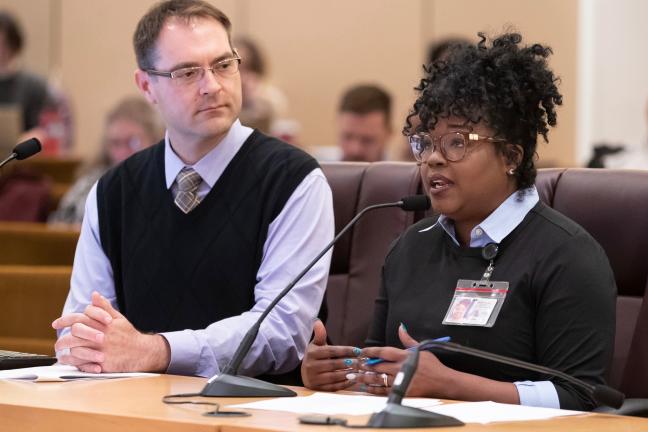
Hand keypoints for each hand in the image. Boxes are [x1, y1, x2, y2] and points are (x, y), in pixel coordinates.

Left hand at [53, 292, 169, 372]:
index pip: (79, 317)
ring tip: (60, 351)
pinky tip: (68, 360)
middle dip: (63, 337)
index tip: (56, 324)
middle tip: (58, 342)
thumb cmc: (128, 335)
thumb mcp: (118, 318)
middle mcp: (100, 334)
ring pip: (75, 347)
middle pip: (74, 332)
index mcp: (102, 323)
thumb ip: (104, 307)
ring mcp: (100, 348)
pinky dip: (72, 361)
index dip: (65, 320)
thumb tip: (94, 294)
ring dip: (65, 349)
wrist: (141, 352)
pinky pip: (81, 361)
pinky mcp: (101, 361)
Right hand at [301, 319, 361, 390]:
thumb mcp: (316, 344)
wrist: (305, 372)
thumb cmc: (315, 356)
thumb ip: (320, 334)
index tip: (358, 350)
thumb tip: (318, 321)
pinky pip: (333, 387)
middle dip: (349, 363)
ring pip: (334, 376)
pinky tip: (353, 380)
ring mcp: (313, 379)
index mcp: (312, 353)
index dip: (346, 351)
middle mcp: (311, 366)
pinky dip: (344, 384)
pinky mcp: (317, 389)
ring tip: (360, 370)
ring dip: (348, 374)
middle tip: (362, 362)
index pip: (332, 351)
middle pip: (334, 364)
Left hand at [358, 325, 455, 396]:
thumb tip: (401, 327)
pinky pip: (384, 392)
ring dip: (365, 378)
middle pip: (377, 366)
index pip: (383, 352)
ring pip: (378, 379)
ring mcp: (401, 381)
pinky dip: (373, 390)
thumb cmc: (433, 365)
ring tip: (355, 377)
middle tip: (355, 365)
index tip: (361, 352)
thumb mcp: (421, 349)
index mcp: (404, 356)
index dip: (370, 352)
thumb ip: (408, 340)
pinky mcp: (402, 392)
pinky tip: (366, 388)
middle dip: (364, 365)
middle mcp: (400, 368)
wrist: (444, 383)